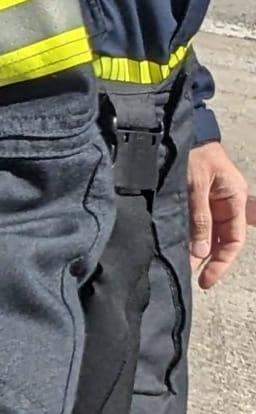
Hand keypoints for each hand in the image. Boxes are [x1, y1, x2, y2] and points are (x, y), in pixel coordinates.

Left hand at [187, 141, 251, 290]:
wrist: (181, 134)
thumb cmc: (195, 154)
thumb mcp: (197, 185)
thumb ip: (200, 218)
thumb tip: (200, 252)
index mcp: (235, 200)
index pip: (234, 240)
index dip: (222, 262)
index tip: (207, 279)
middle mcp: (225, 205)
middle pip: (221, 241)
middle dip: (209, 261)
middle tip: (193, 279)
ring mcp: (211, 204)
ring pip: (207, 235)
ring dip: (196, 251)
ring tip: (181, 267)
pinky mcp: (195, 201)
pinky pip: (195, 225)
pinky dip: (188, 238)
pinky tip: (178, 249)